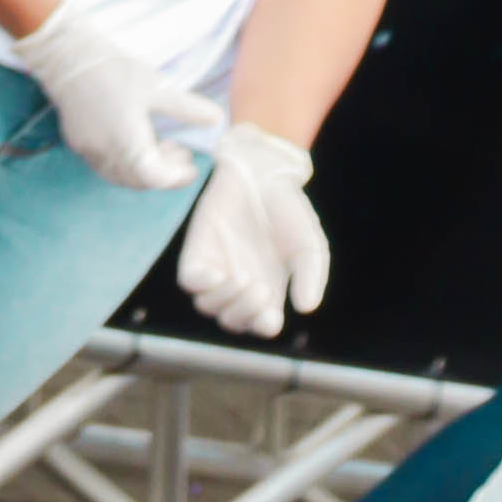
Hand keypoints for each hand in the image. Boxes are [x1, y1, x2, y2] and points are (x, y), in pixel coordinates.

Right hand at [15, 2, 226, 191]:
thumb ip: (187, 108)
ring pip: (122, 177)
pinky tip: (138, 142)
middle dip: (164, 173)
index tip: (191, 167)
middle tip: (182, 154)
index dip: (176, 177)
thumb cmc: (116, 71)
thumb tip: (218, 119)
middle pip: (139, 181)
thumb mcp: (158, 87)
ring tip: (163, 146)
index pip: (155, 176)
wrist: (69, 61)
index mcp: (128, 141)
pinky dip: (128, 164)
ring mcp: (91, 151)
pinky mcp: (80, 145)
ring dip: (145, 170)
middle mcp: (107, 153)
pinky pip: (107, 167)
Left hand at [176, 122, 327, 337]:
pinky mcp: (196, 253)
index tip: (271, 319)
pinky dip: (202, 284)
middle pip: (232, 320)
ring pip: (208, 305)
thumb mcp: (308, 244)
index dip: (262, 326)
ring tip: (244, 278)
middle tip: (260, 289)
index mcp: (268, 289)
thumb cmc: (288, 211)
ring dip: (225, 299)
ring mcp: (216, 270)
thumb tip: (306, 308)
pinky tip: (218, 273)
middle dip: (244, 313)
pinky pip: (191, 281)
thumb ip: (310, 274)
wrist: (263, 174)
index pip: (259, 323)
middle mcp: (239, 285)